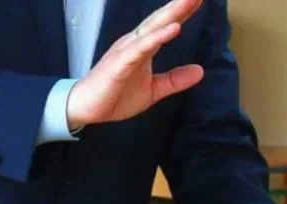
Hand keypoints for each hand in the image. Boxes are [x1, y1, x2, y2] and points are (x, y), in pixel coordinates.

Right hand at [66, 0, 204, 128]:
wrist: (86, 108)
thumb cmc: (116, 96)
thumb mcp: (153, 90)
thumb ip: (175, 80)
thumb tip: (200, 71)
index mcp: (142, 46)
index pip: (166, 25)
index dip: (182, 12)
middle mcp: (134, 43)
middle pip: (160, 20)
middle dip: (179, 5)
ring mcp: (125, 52)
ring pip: (151, 29)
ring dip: (170, 15)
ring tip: (188, 1)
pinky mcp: (119, 64)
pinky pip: (140, 49)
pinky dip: (157, 38)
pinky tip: (173, 29)